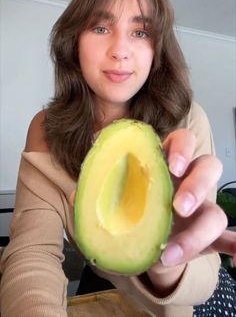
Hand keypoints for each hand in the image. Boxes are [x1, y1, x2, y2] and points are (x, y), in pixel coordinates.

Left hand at [70, 129, 235, 266]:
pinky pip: (225, 237)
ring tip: (173, 252)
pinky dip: (232, 244)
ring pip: (215, 210)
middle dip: (196, 185)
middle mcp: (187, 181)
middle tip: (177, 206)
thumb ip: (97, 190)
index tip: (170, 165)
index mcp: (165, 163)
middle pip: (207, 168)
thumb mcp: (109, 194)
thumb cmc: (128, 206)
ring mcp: (199, 208)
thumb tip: (76, 195)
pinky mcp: (205, 235)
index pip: (182, 142)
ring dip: (201, 229)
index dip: (181, 149)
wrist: (139, 235)